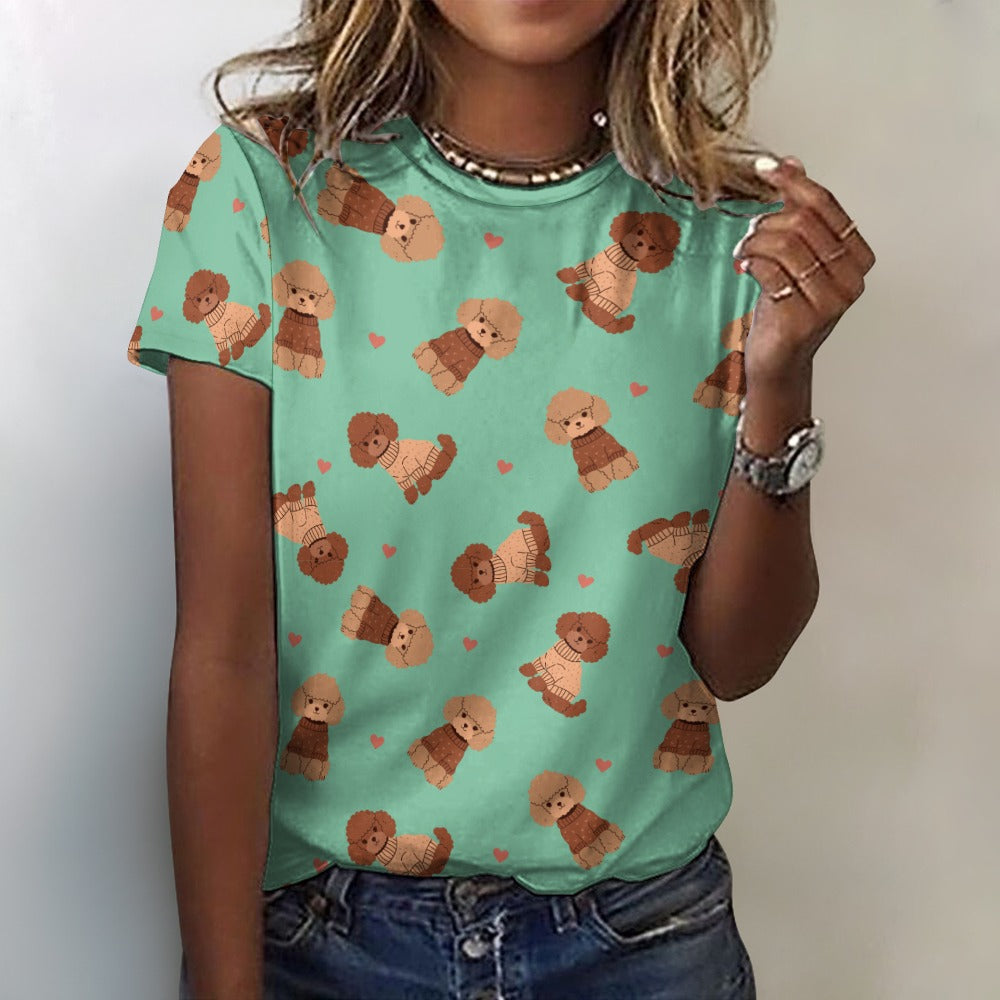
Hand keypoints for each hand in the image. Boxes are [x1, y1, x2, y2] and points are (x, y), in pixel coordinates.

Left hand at [732, 155, 875, 385]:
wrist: (779, 360)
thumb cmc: (787, 306)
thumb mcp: (797, 255)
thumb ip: (799, 211)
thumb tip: (792, 162)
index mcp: (858, 256)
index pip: (825, 205)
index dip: (793, 182)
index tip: (765, 168)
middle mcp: (852, 278)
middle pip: (804, 222)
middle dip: (768, 221)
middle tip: (750, 234)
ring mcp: (830, 301)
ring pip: (786, 245)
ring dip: (755, 243)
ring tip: (745, 253)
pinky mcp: (803, 319)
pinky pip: (771, 273)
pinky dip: (751, 263)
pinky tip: (745, 268)